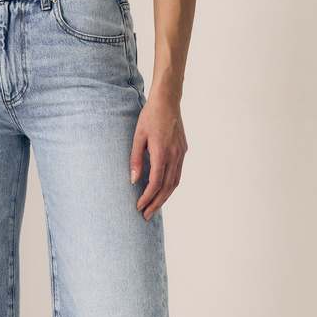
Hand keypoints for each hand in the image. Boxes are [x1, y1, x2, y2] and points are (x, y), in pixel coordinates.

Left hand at [129, 88, 186, 219]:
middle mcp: (174, 155)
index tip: (138, 206)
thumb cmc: (150, 116)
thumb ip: (135, 159)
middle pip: (167, 187)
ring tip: (154, 208)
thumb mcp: (137, 136)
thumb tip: (133, 180)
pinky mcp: (183, 151)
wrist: (168, 101)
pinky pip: (177, 174)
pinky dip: (170, 186)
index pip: (155, 182)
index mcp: (162, 152)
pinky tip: (162, 191)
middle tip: (146, 216)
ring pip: (174, 183)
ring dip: (164, 197)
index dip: (147, 197)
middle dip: (156, 203)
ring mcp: (181, 153)